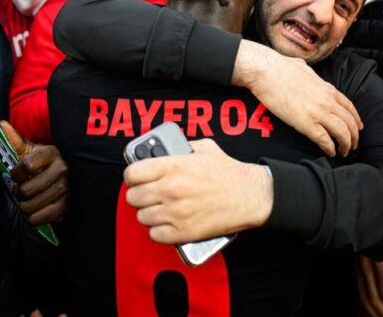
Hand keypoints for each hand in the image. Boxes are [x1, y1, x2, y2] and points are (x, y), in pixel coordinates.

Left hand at [2, 121, 68, 224]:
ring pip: (32, 206)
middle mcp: (61, 169)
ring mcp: (65, 189)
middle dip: (18, 192)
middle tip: (18, 190)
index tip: (16, 174)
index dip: (16, 173)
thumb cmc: (37, 163)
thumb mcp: (27, 150)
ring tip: (25, 200)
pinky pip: (41, 218)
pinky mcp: (65, 206)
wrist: (57, 178)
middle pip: (28, 189)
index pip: (26, 166)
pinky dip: (32, 217)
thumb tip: (1, 124)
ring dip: (24, 206)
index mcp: (51, 153)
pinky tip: (33, 210)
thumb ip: (14, 139)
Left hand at [124, 138, 272, 242]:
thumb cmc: (229, 172)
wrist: (251, 196)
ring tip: (159, 209)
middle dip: (138, 195)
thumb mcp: (203, 148)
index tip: (136, 178)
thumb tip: (164, 150)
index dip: (132, 176)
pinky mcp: (183, 232)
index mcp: (172, 166)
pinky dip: (158, 231)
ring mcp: (176, 213)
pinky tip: (167, 223)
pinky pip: (155, 235)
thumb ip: (180, 147)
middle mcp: (170, 189)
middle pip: (133, 197)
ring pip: (142, 217)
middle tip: (148, 194)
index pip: (132, 174)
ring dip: (148, 213)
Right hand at [233, 40, 361, 156]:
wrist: (266, 72)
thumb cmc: (280, 67)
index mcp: (327, 88)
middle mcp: (327, 101)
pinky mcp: (306, 124)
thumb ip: (311, 75)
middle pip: (349, 122)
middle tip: (353, 145)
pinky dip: (330, 148)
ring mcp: (318, 113)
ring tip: (344, 152)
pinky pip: (324, 140)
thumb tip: (308, 74)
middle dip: (354, 136)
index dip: (356, 119)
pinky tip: (330, 153)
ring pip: (342, 133)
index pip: (349, 107)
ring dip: (345, 145)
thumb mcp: (303, 67)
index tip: (358, 128)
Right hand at [357, 254, 382, 316]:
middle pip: (373, 300)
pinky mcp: (356, 266)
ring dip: (375, 313)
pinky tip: (375, 310)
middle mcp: (366, 268)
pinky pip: (360, 291)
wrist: (376, 215)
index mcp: (380, 263)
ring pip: (364, 298)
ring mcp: (358, 267)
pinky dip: (367, 304)